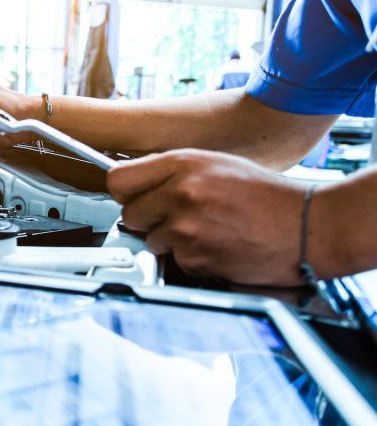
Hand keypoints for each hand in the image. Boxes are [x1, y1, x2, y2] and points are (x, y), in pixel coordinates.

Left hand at [106, 149, 306, 285]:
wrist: (307, 226)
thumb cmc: (266, 196)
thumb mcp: (216, 165)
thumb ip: (173, 172)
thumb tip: (137, 184)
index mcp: (183, 163)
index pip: (118, 179)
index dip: (125, 192)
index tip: (134, 197)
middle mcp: (180, 193)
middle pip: (129, 214)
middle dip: (148, 219)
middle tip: (178, 218)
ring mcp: (186, 228)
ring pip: (151, 241)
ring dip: (171, 241)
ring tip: (207, 231)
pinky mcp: (195, 258)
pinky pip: (175, 261)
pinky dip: (191, 259)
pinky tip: (217, 246)